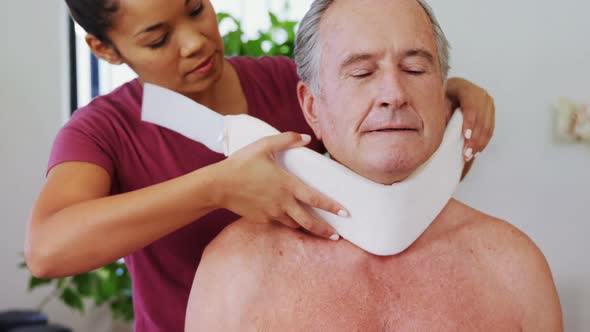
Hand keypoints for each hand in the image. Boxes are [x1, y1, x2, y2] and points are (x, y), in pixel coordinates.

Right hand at [213, 132, 347, 239]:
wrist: (219, 185)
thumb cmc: (242, 163)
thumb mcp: (264, 145)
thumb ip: (287, 139)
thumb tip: (306, 138)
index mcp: (288, 185)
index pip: (316, 199)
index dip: (332, 207)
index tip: (346, 214)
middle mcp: (283, 203)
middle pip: (309, 221)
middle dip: (325, 230)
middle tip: (336, 236)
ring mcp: (272, 213)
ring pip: (295, 225)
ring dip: (306, 228)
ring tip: (317, 231)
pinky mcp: (262, 220)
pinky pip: (279, 223)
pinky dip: (287, 223)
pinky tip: (289, 221)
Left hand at [446, 77, 495, 161]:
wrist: (449, 92)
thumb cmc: (441, 98)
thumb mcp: (438, 102)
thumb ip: (441, 112)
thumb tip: (439, 131)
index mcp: (465, 88)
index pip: (471, 105)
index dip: (469, 122)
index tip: (466, 136)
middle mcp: (480, 93)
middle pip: (481, 118)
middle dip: (475, 138)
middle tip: (467, 152)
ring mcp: (488, 102)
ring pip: (488, 125)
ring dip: (480, 142)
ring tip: (471, 154)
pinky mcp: (491, 111)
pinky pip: (490, 128)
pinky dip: (484, 141)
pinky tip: (477, 150)